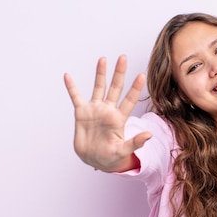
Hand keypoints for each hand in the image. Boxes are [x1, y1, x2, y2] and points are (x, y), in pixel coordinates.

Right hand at [63, 55, 150, 171]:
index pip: (130, 100)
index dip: (135, 88)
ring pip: (98, 88)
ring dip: (100, 74)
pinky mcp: (82, 113)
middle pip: (115, 88)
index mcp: (119, 119)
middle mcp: (108, 111)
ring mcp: (95, 110)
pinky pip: (76, 97)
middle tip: (123, 57)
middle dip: (119, 73)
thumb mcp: (123, 151)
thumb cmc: (111, 157)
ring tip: (103, 59)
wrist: (95, 159)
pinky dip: (72, 87)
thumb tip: (149, 135)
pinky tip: (68, 76)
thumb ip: (135, 143)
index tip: (142, 75)